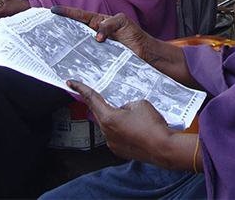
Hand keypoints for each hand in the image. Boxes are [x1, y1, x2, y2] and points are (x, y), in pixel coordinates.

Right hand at [51, 7, 151, 60]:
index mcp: (98, 21)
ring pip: (78, 44)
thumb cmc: (134, 35)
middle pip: (74, 29)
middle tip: (47, 28)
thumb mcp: (122, 22)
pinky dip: (79, 59)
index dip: (67, 13)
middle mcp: (94, 33)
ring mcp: (95, 46)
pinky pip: (87, 57)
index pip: (80, 16)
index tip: (53, 10)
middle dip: (61, 28)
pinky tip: (71, 61)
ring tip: (54, 45)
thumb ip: (108, 24)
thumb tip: (97, 37)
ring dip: (68, 45)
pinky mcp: (99, 58)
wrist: (144, 52)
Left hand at [68, 81, 193, 170]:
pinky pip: (116, 136)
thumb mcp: (140, 104)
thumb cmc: (152, 126)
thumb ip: (127, 104)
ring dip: (116, 119)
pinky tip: (136, 128)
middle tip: (101, 96)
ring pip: (109, 125)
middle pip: (99, 113)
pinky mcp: (120, 151)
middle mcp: (106, 133)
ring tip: (134, 117)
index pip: (91, 99)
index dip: (81, 89)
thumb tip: (125, 110)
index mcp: (108, 118)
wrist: (163, 148)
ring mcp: (112, 143)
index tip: (71, 83)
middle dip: (101, 104)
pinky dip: (122, 130)